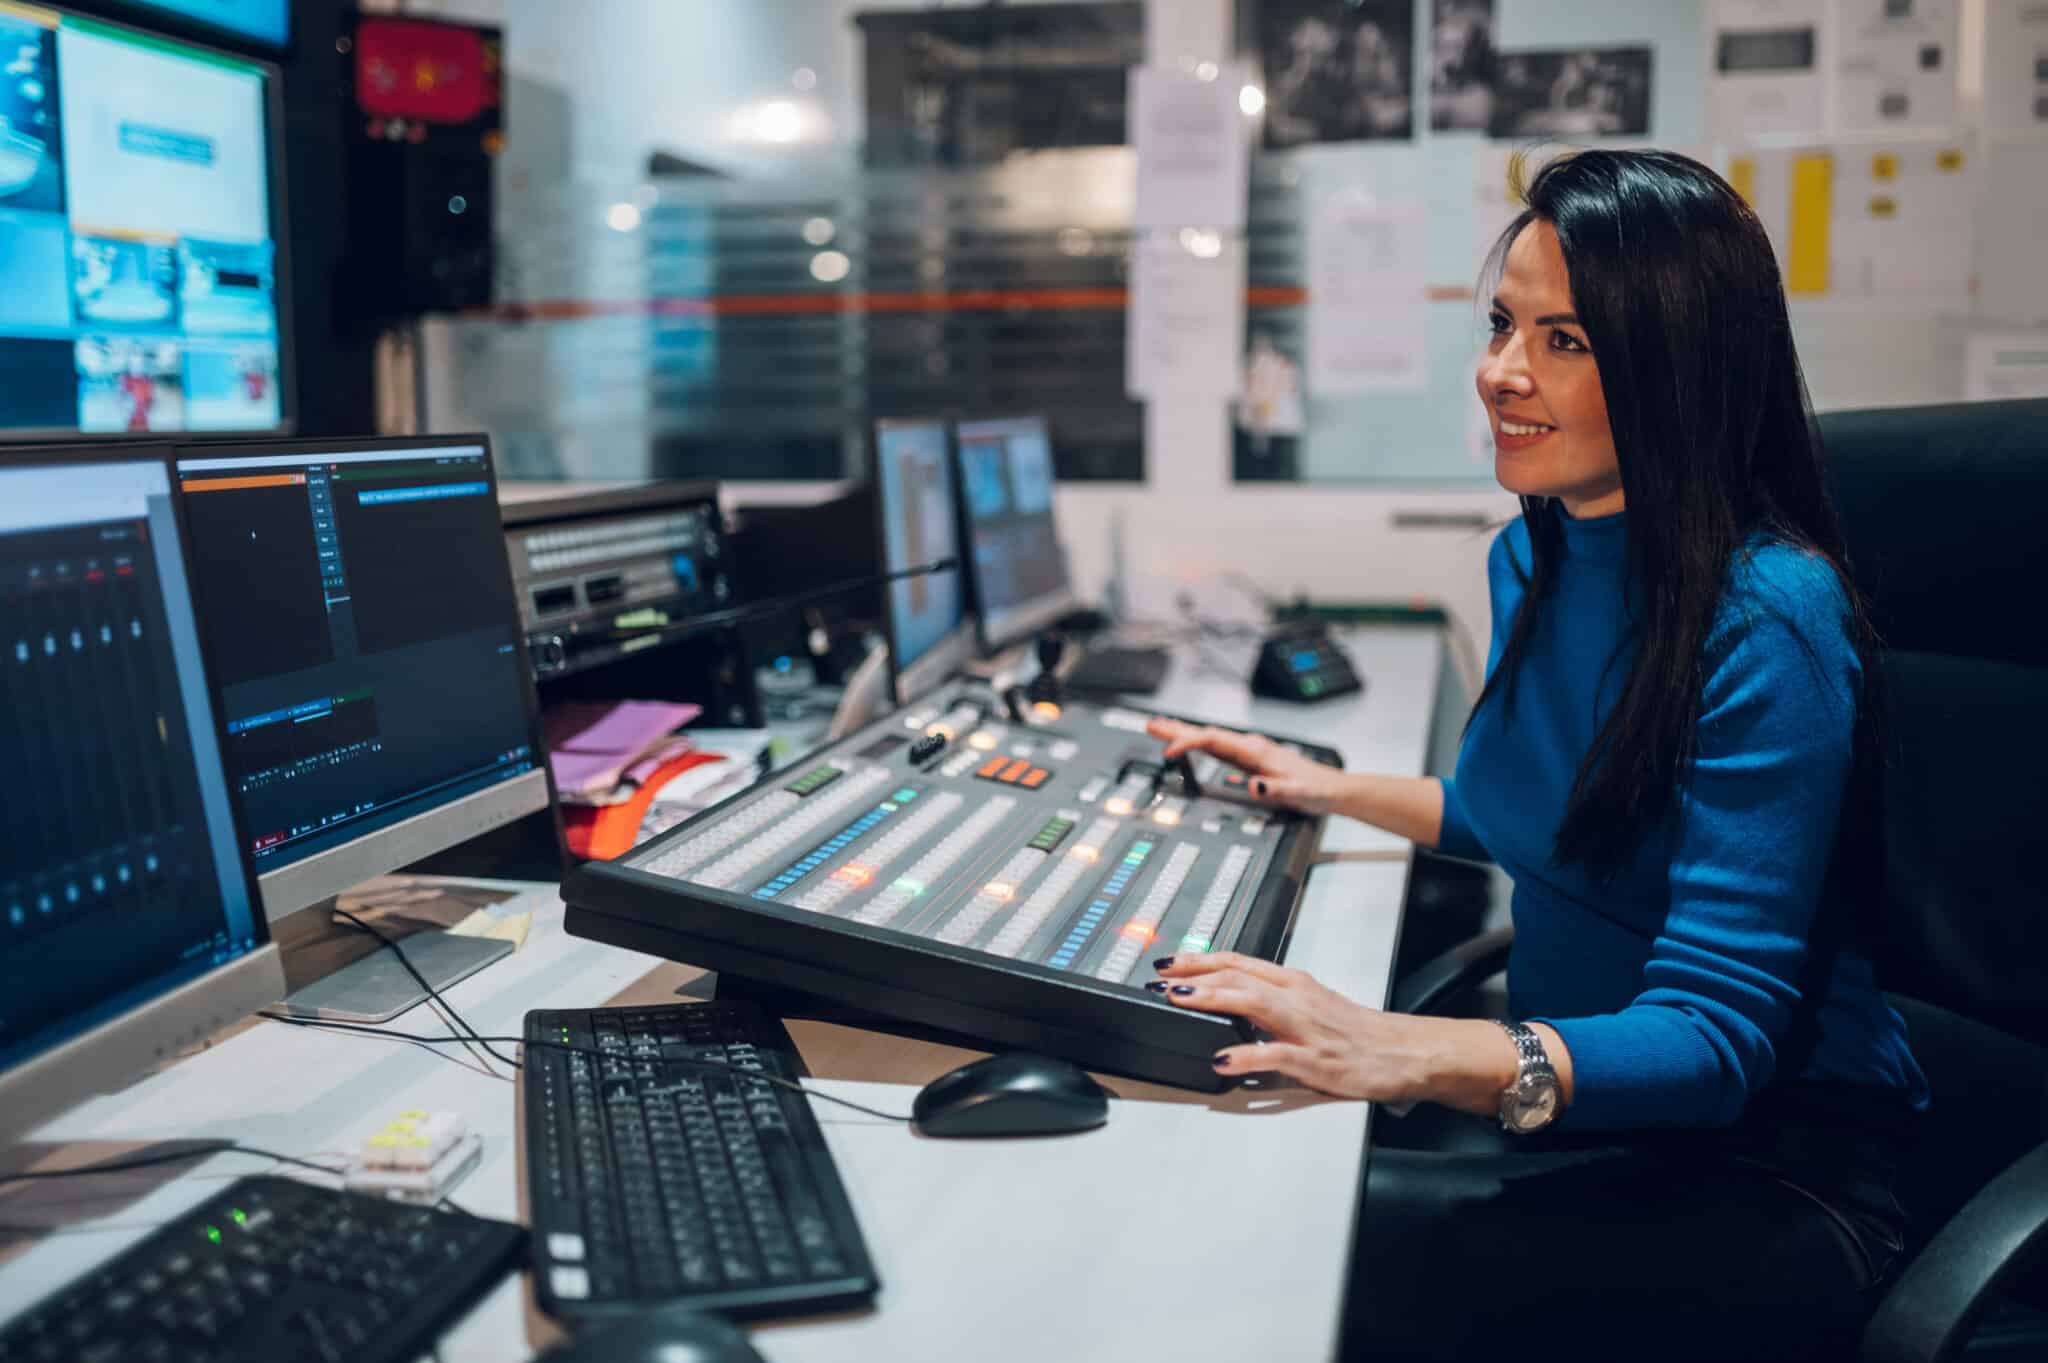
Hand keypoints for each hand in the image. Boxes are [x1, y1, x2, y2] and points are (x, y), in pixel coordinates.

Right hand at [1146, 717, 1351, 815]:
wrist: (1334, 790)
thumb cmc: (1316, 790)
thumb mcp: (1296, 793)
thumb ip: (1274, 788)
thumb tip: (1252, 784)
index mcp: (1255, 751)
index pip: (1214, 740)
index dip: (1189, 743)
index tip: (1168, 751)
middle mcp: (1250, 747)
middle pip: (1207, 734)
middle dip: (1177, 729)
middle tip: (1150, 725)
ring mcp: (1250, 752)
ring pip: (1211, 739)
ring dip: (1186, 735)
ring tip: (1162, 731)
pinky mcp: (1252, 761)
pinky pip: (1220, 750)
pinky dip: (1202, 747)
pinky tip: (1196, 750)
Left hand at [1150, 952, 1514, 1111]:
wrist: (1402, 1052)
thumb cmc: (1355, 1032)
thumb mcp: (1309, 1006)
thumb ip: (1270, 1003)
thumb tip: (1227, 1003)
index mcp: (1293, 983)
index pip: (1238, 962)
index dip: (1199, 959)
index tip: (1169, 961)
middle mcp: (1296, 998)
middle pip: (1238, 975)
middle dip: (1195, 973)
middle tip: (1161, 977)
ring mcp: (1304, 1028)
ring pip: (1251, 1002)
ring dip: (1211, 998)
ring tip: (1179, 999)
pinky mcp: (1315, 1060)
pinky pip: (1274, 1056)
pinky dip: (1245, 1056)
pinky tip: (1221, 1060)